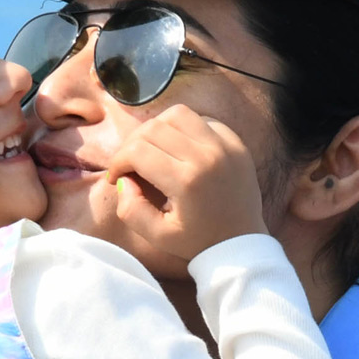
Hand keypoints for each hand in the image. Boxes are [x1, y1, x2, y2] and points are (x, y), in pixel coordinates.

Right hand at [104, 104, 267, 260]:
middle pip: (153, 128)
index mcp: (187, 180)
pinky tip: (180, 149)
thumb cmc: (197, 242)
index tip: (117, 177)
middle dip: (132, 144)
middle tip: (130, 165)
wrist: (242, 244)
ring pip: (177, 114)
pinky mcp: (236, 142)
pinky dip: (184, 129)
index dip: (117, 162)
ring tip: (153, 151)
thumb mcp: (157, 236)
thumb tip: (124, 180)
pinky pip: (202, 120)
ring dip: (157, 129)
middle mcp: (207, 155)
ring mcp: (225, 145)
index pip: (137, 151)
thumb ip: (130, 209)